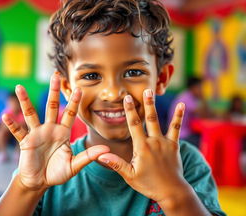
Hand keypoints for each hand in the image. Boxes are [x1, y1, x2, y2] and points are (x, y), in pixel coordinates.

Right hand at [2, 72, 108, 190]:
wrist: (40, 182)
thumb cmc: (57, 172)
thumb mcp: (74, 164)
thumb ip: (88, 156)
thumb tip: (106, 150)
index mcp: (63, 132)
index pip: (70, 113)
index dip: (74, 102)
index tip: (79, 89)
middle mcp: (50, 129)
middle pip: (51, 106)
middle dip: (54, 91)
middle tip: (56, 76)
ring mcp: (37, 134)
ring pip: (31, 114)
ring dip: (25, 101)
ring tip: (19, 87)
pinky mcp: (25, 142)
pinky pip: (18, 132)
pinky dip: (12, 125)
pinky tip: (5, 116)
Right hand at [98, 89, 185, 203]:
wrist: (172, 191)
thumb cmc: (149, 184)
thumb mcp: (130, 176)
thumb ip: (116, 164)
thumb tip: (100, 155)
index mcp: (142, 147)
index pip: (134, 125)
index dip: (130, 111)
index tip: (127, 99)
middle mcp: (154, 142)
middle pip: (148, 119)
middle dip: (145, 103)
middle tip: (144, 90)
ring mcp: (165, 142)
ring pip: (159, 121)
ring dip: (156, 106)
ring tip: (153, 92)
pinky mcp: (174, 144)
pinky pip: (176, 128)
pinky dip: (178, 116)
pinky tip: (181, 104)